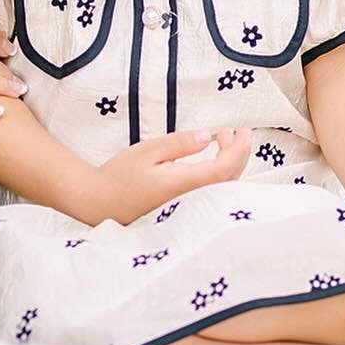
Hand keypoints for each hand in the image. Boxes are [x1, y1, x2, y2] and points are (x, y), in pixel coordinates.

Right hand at [89, 127, 252, 224]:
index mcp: (184, 185)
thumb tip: (207, 137)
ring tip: (224, 139)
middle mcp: (192, 202)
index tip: (243, 131)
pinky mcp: (183, 212)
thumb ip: (179, 144)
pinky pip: (212, 194)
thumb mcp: (148, 151)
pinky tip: (212, 161)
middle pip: (228, 181)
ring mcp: (188, 210)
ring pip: (222, 189)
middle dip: (238, 154)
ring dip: (229, 164)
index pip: (223, 169)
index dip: (238, 150)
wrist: (100, 203)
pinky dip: (220, 175)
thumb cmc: (121, 175)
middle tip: (237, 131)